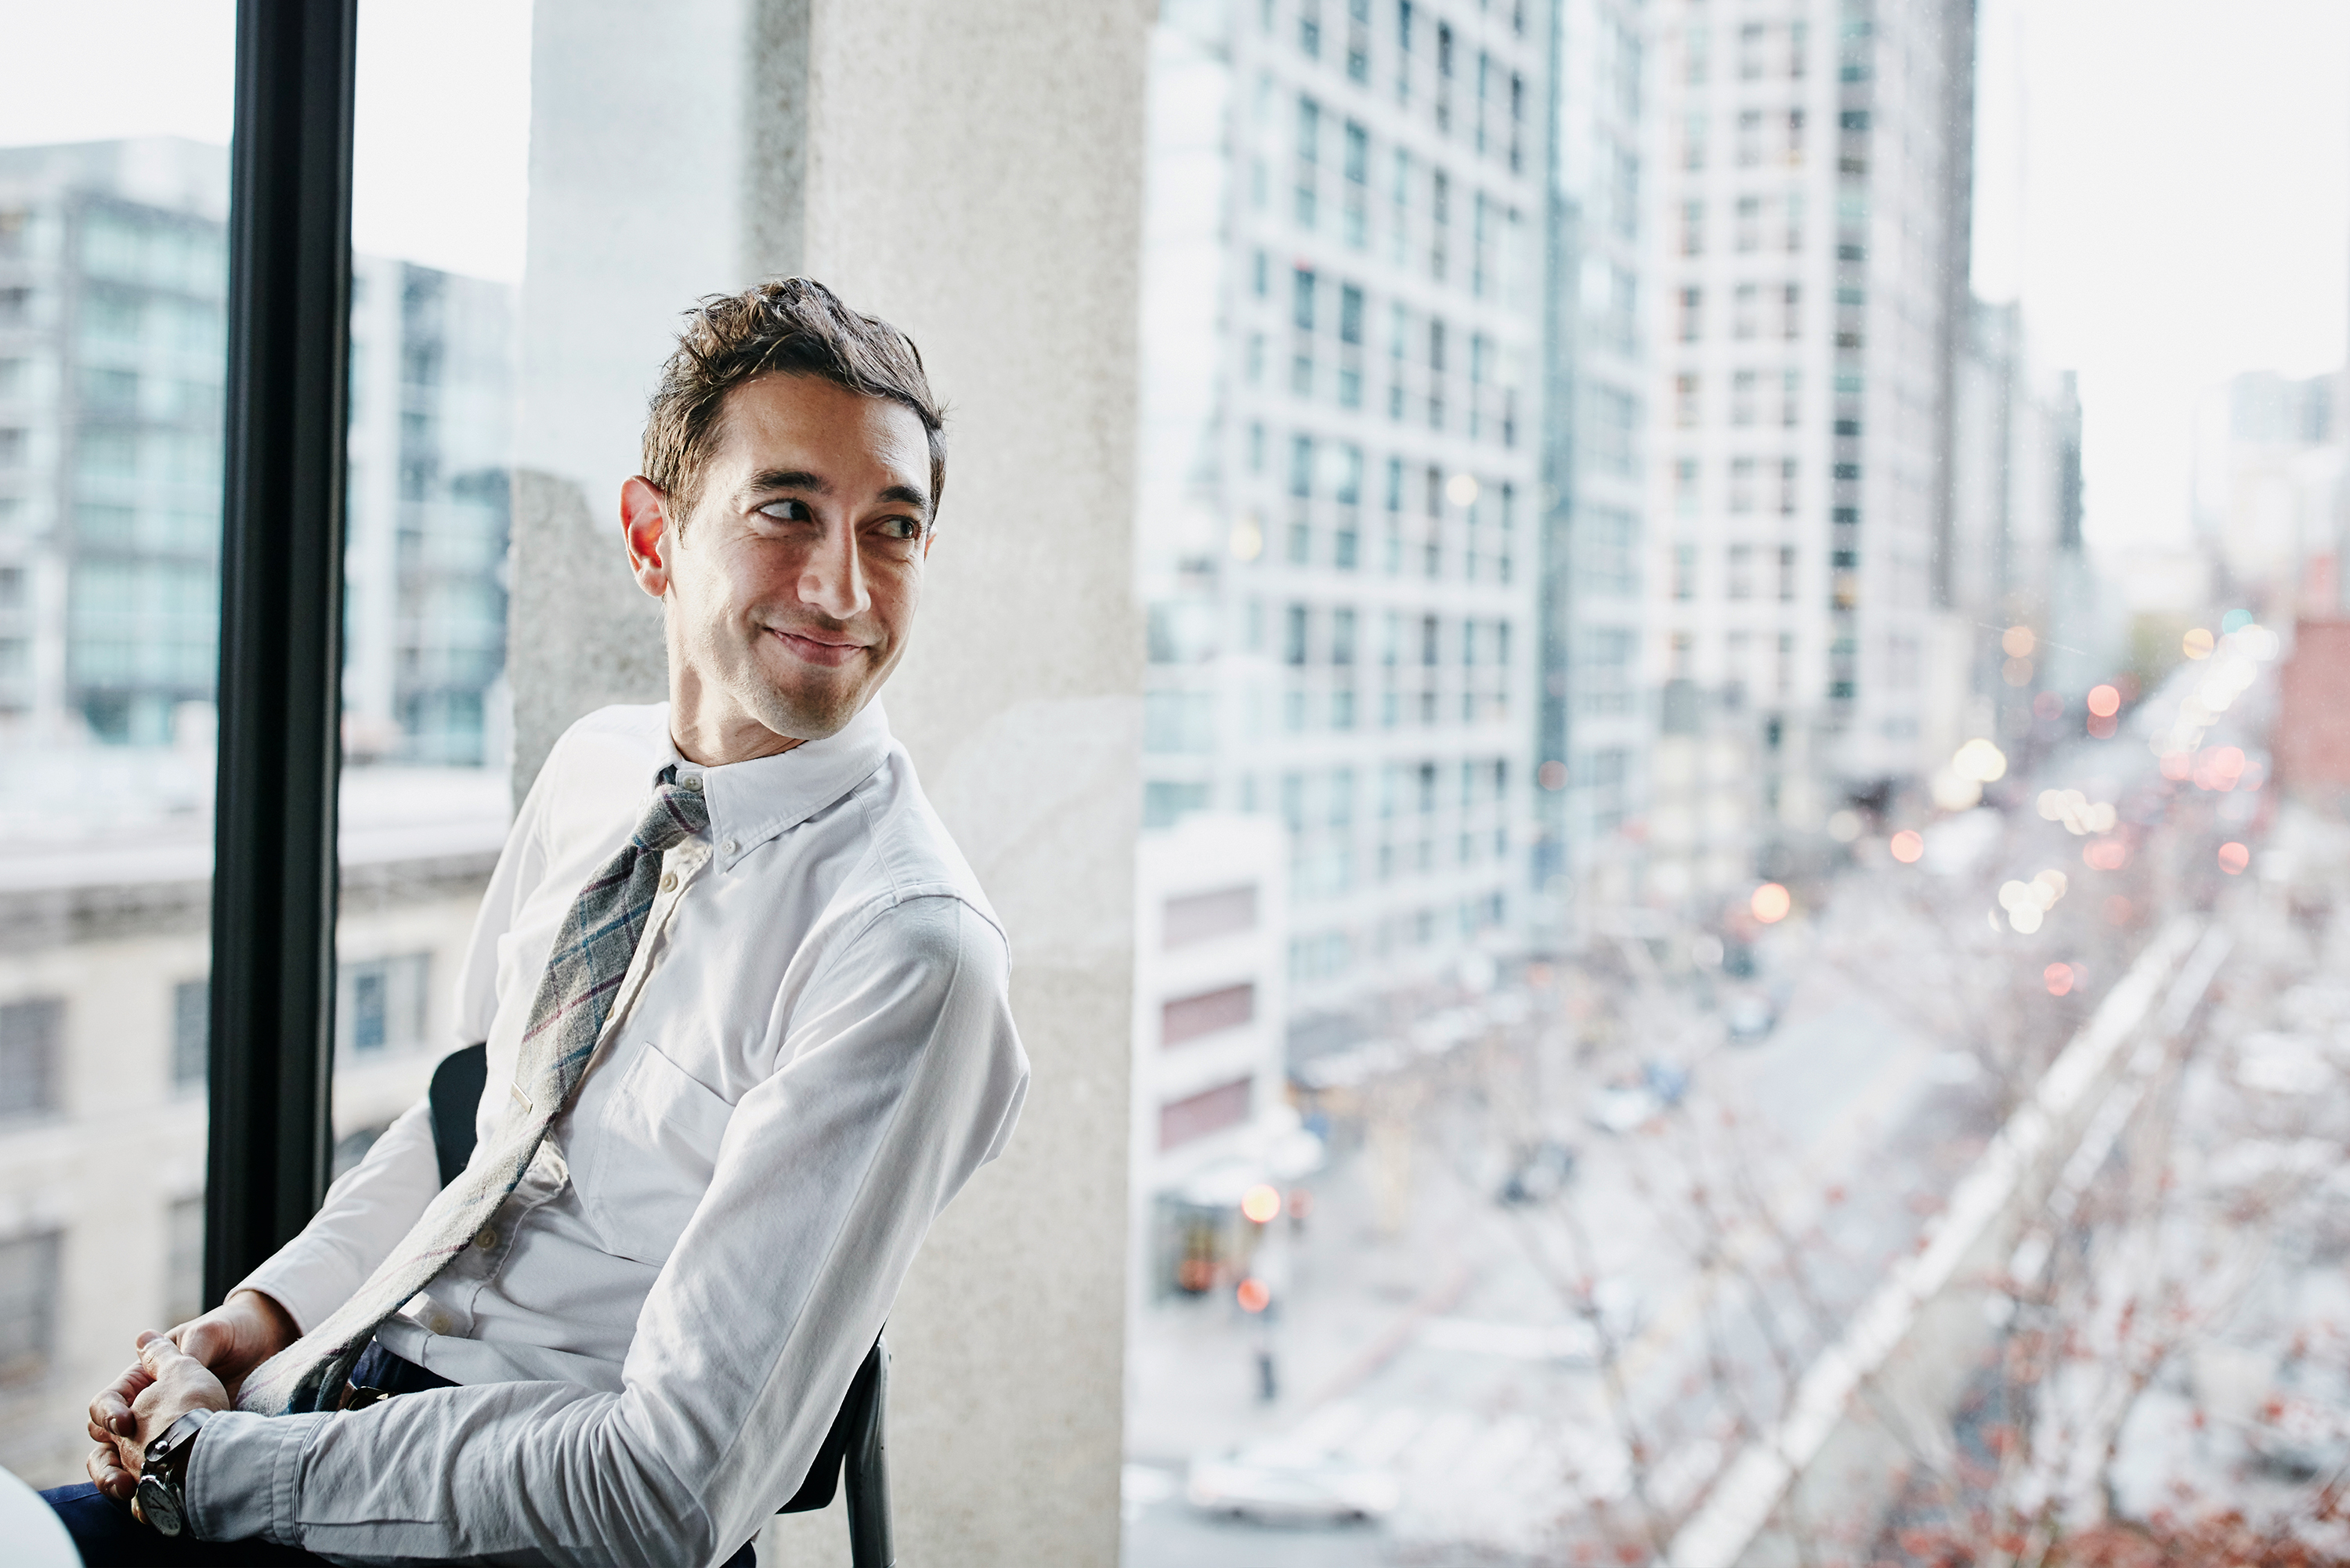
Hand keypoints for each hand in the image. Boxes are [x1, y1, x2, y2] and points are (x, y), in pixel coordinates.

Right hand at [85, 1290, 295, 1500]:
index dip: (108, 1413)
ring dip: (118, 1483)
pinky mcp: (184, 1454)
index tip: (125, 1423)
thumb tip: (143, 1342)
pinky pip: (157, 1480)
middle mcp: (147, 1411)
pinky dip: (151, 1494)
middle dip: (106, 1465)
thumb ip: (179, 1348)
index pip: (108, 1402)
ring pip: (124, 1469)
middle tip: (121, 1480)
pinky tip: (155, 1506)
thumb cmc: (237, 1336)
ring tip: (127, 1493)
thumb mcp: (210, 1335)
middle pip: (106, 1444)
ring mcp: (163, 1436)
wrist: (271, 1351)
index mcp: (145, 1380)